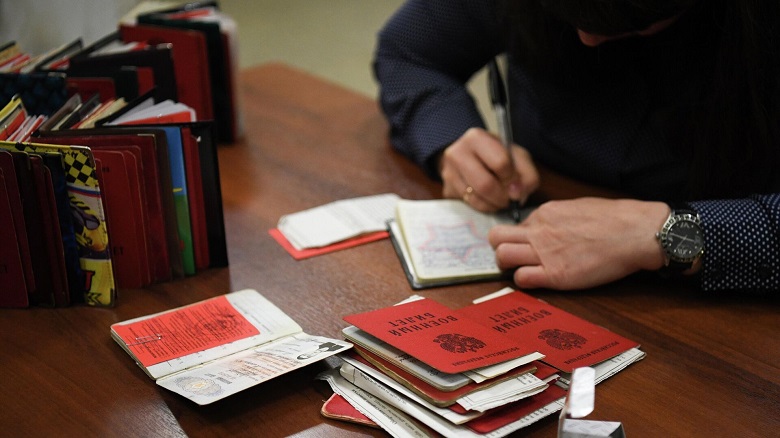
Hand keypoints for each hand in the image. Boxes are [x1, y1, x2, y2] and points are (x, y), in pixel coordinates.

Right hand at [439, 127, 538, 211]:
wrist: (470, 155)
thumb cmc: (497, 155)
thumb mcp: (517, 156)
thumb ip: (526, 174)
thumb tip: (517, 194)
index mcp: (476, 138)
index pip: (500, 163)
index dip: (511, 177)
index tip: (514, 180)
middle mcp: (457, 153)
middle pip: (485, 184)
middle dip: (502, 196)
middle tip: (509, 197)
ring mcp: (448, 172)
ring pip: (476, 198)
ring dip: (494, 204)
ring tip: (500, 199)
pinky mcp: (447, 190)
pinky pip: (469, 205)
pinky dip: (484, 207)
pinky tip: (489, 200)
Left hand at [488, 198, 669, 289]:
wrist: (635, 232)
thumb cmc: (616, 219)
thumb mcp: (578, 207)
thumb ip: (558, 217)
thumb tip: (550, 225)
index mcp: (545, 213)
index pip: (516, 226)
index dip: (520, 238)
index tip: (529, 246)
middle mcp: (539, 231)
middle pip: (496, 237)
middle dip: (499, 248)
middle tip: (513, 258)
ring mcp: (545, 253)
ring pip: (502, 256)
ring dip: (507, 266)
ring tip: (522, 270)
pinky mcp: (556, 275)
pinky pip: (522, 279)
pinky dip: (523, 281)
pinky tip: (537, 281)